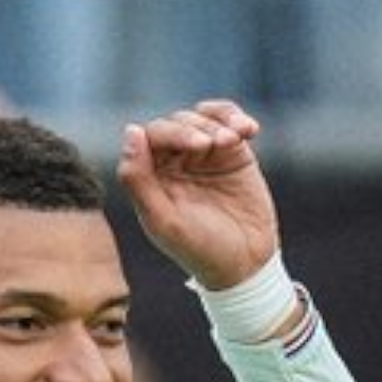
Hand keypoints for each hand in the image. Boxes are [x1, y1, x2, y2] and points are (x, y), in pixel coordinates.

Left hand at [116, 99, 279, 290]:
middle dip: (196, 128)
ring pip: (201, 117)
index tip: (196, 146)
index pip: (149, 138)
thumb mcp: (164, 221)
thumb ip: (138, 180)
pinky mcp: (232, 152)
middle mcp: (172, 163)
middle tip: (216, 144)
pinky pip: (228, 121)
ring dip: (218, 123)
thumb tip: (132, 131)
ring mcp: (202, 155)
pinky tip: (249, 130)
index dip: (171, 133)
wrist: (245, 263)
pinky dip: (236, 118)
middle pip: (175, 123)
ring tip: (234, 140)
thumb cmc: (199, 248)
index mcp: (149, 177)